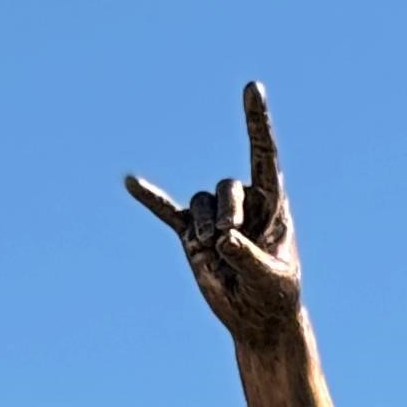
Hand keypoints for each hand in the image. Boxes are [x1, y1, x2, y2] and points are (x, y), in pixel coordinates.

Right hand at [125, 82, 305, 346]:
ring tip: (216, 254)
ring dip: (205, 228)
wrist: (257, 318)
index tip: (252, 88)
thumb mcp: (270, 279)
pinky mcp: (192, 235)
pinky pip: (168, 212)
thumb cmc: (274, 294)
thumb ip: (250, 259)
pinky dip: (152, 200)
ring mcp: (215, 217)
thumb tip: (224, 240)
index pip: (263, 153)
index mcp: (272, 202)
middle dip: (227, 214)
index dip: (257, 122)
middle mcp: (243, 203)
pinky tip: (131, 183)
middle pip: (225, 186)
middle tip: (229, 244)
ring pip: (201, 203)